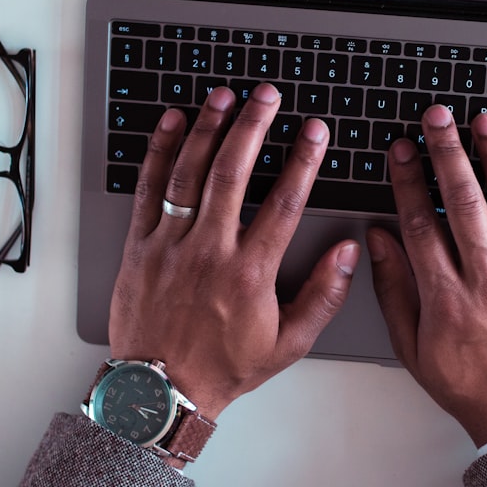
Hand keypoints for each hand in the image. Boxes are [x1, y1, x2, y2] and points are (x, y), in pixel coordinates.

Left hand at [109, 84, 359, 423]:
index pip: (284, 202)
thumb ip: (323, 295)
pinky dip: (160, 152)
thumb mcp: (289, 343)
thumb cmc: (224, 366)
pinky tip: (174, 124)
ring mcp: (170, 245)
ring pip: (190, 173)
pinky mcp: (139, 246)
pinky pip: (148, 189)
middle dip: (253, 125)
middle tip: (266, 95)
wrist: (159, 391)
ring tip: (224, 96)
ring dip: (209, 129)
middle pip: (234, 172)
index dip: (303, 160)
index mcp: (250, 273)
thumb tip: (347, 252)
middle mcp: (210, 251)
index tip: (314, 132)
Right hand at [367, 105, 486, 446]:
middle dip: (446, 153)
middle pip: (464, 203)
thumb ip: (395, 290)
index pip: (421, 223)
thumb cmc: (469, 385)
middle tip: (436, 118)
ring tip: (483, 122)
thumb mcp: (413, 347)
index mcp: (446, 298)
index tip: (402, 150)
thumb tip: (379, 239)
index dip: (408, 181)